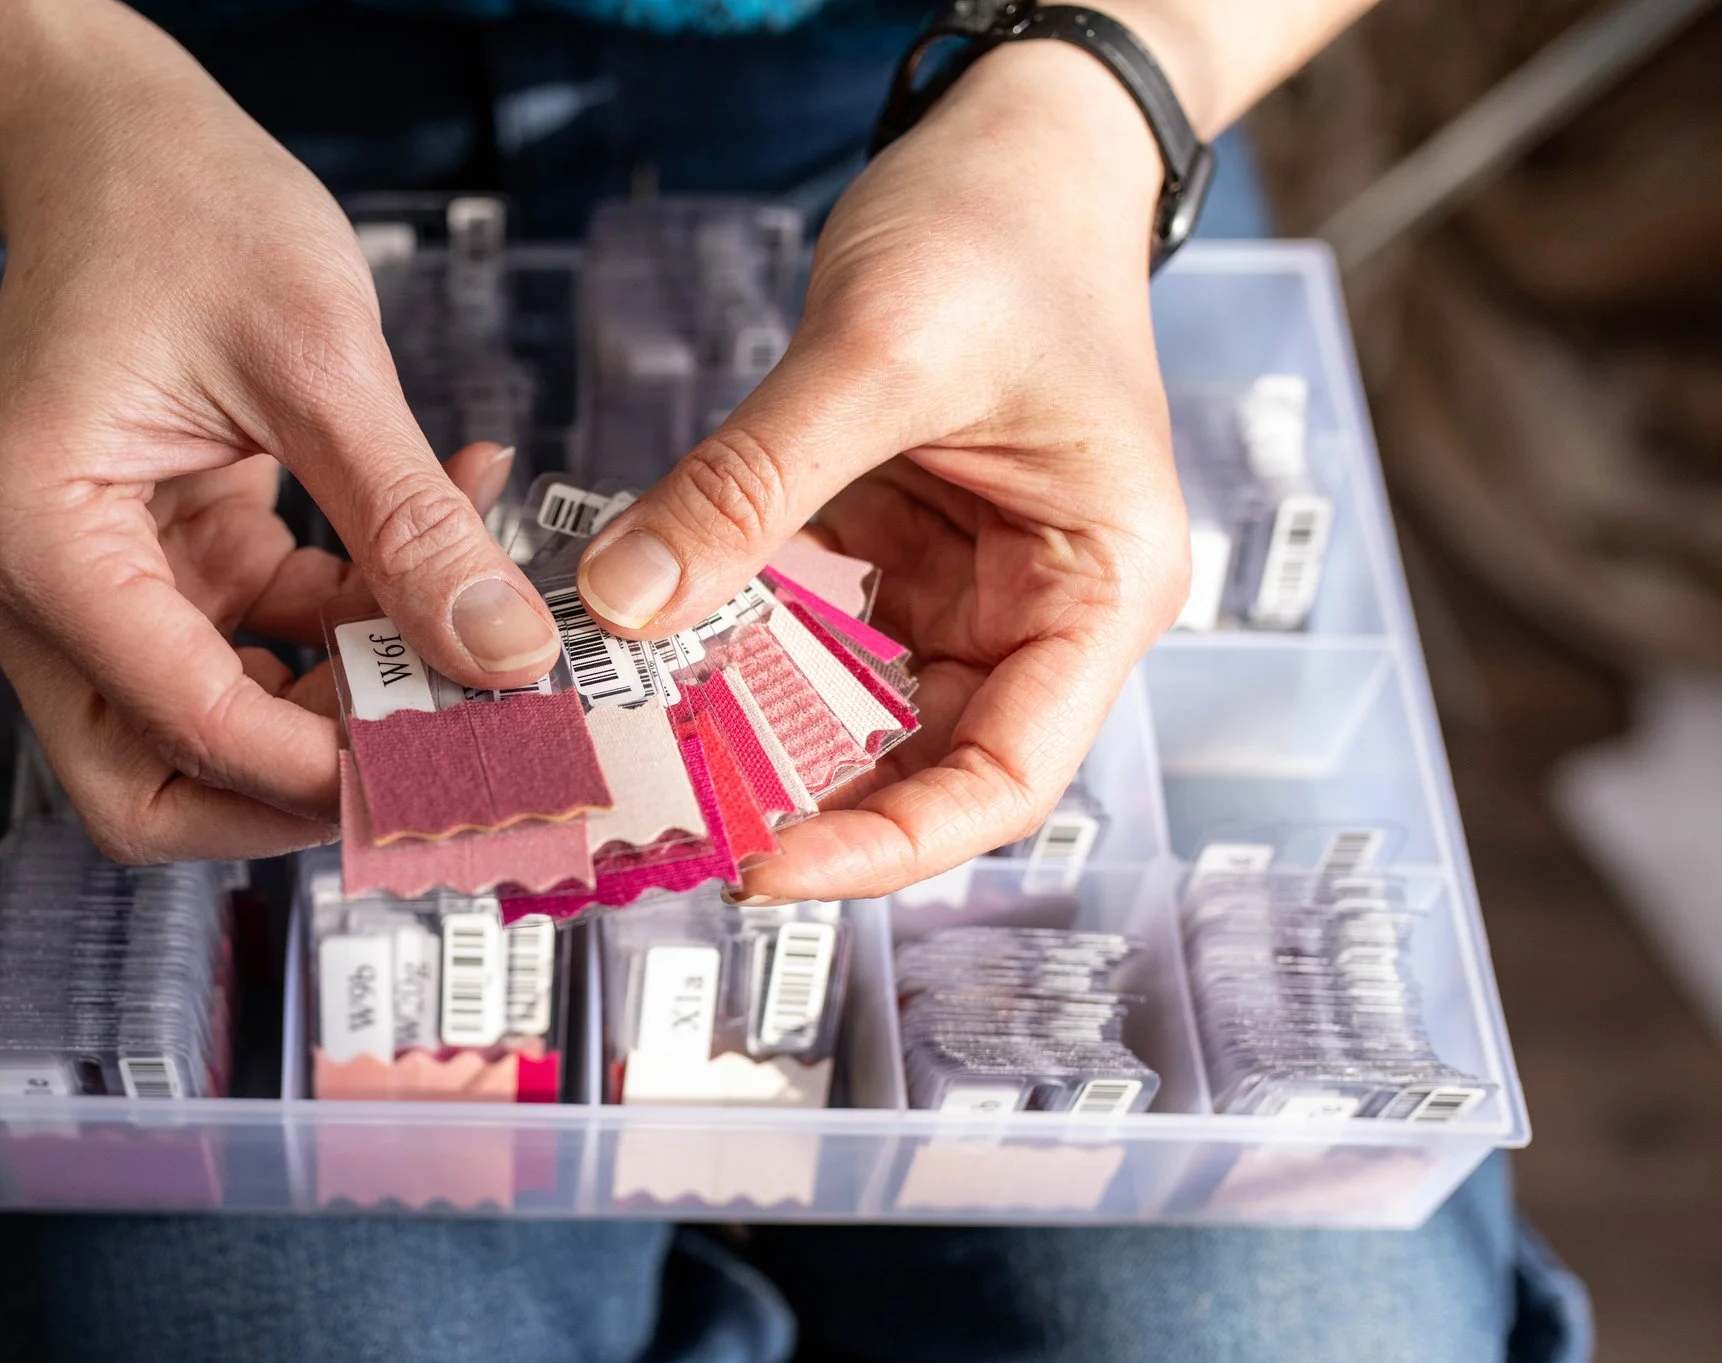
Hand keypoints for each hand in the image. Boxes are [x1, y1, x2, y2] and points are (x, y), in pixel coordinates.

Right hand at [0, 17, 557, 862]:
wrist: (118, 141)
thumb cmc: (176, 209)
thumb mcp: (317, 360)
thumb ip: (409, 522)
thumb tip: (503, 653)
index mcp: (40, 542)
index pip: (182, 725)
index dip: (322, 767)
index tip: (451, 760)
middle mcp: (43, 590)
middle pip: (155, 786)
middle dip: (299, 790)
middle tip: (439, 756)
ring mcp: (98, 588)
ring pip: (212, 738)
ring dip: (341, 711)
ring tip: (461, 644)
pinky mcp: (162, 570)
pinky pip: (259, 651)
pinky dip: (349, 630)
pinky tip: (438, 561)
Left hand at [569, 42, 1190, 898]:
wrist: (1019, 137)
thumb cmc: (1009, 225)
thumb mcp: (877, 354)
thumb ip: (748, 485)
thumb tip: (623, 604)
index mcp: (1098, 589)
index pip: (1009, 779)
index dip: (891, 845)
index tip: (769, 866)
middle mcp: (1041, 609)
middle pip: (927, 767)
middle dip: (805, 804)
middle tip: (671, 824)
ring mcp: (963, 587)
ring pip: (856, 715)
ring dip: (758, 740)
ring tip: (646, 764)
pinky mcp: (895, 555)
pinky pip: (810, 638)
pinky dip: (736, 657)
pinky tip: (655, 667)